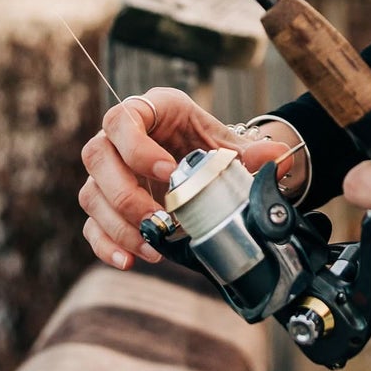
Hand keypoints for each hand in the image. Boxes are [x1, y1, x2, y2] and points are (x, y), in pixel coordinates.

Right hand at [78, 89, 288, 270]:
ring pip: (92, 193)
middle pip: (97, 157)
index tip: (167, 171)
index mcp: (150, 110)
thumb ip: (251, 152)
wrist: (199, 160)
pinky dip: (106, 243)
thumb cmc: (207, 142)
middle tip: (158, 217)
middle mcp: (118, 137)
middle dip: (125, 192)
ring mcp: (106, 170)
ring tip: (152, 244)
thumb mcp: (228, 143)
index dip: (137, 146)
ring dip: (118, 224)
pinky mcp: (103, 201)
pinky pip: (91, 223)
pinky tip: (128, 259)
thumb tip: (279, 158)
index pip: (123, 119)